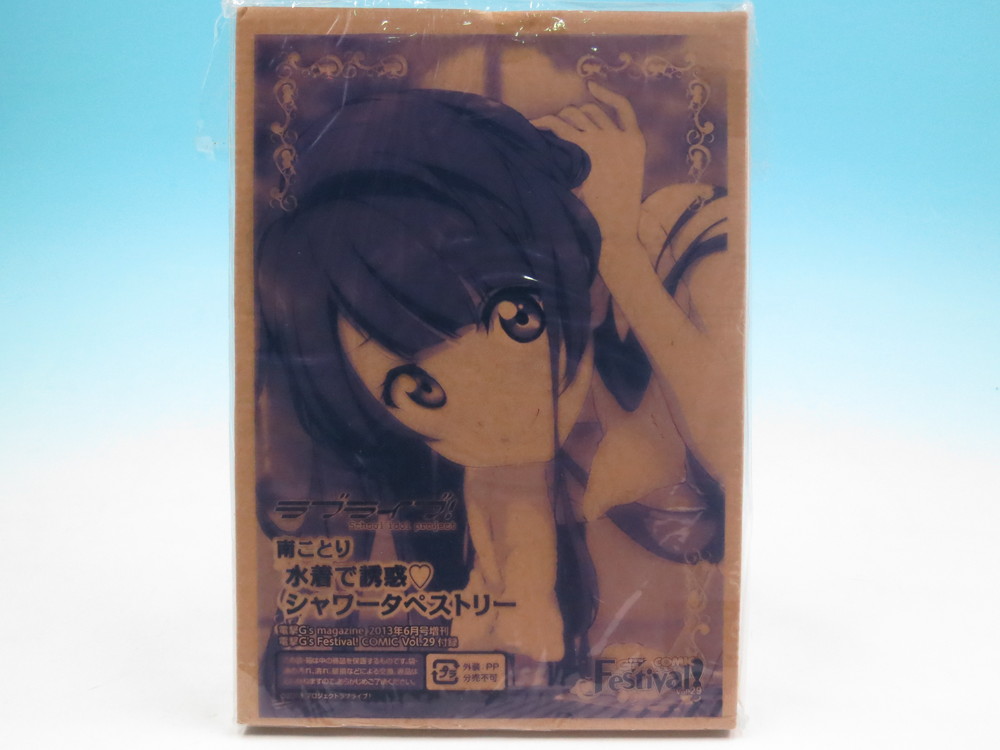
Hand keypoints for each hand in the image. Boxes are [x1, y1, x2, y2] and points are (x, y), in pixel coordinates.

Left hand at [531, 81, 645, 243]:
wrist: (616, 227)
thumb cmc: (616, 211)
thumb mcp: (624, 176)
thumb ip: (612, 155)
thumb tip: (583, 138)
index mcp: (636, 141)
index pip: (623, 107)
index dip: (607, 95)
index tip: (592, 86)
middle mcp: (621, 135)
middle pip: (591, 111)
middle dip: (573, 114)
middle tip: (557, 126)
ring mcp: (604, 139)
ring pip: (575, 115)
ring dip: (558, 119)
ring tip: (542, 128)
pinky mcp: (585, 147)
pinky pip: (560, 125)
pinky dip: (546, 123)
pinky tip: (534, 124)